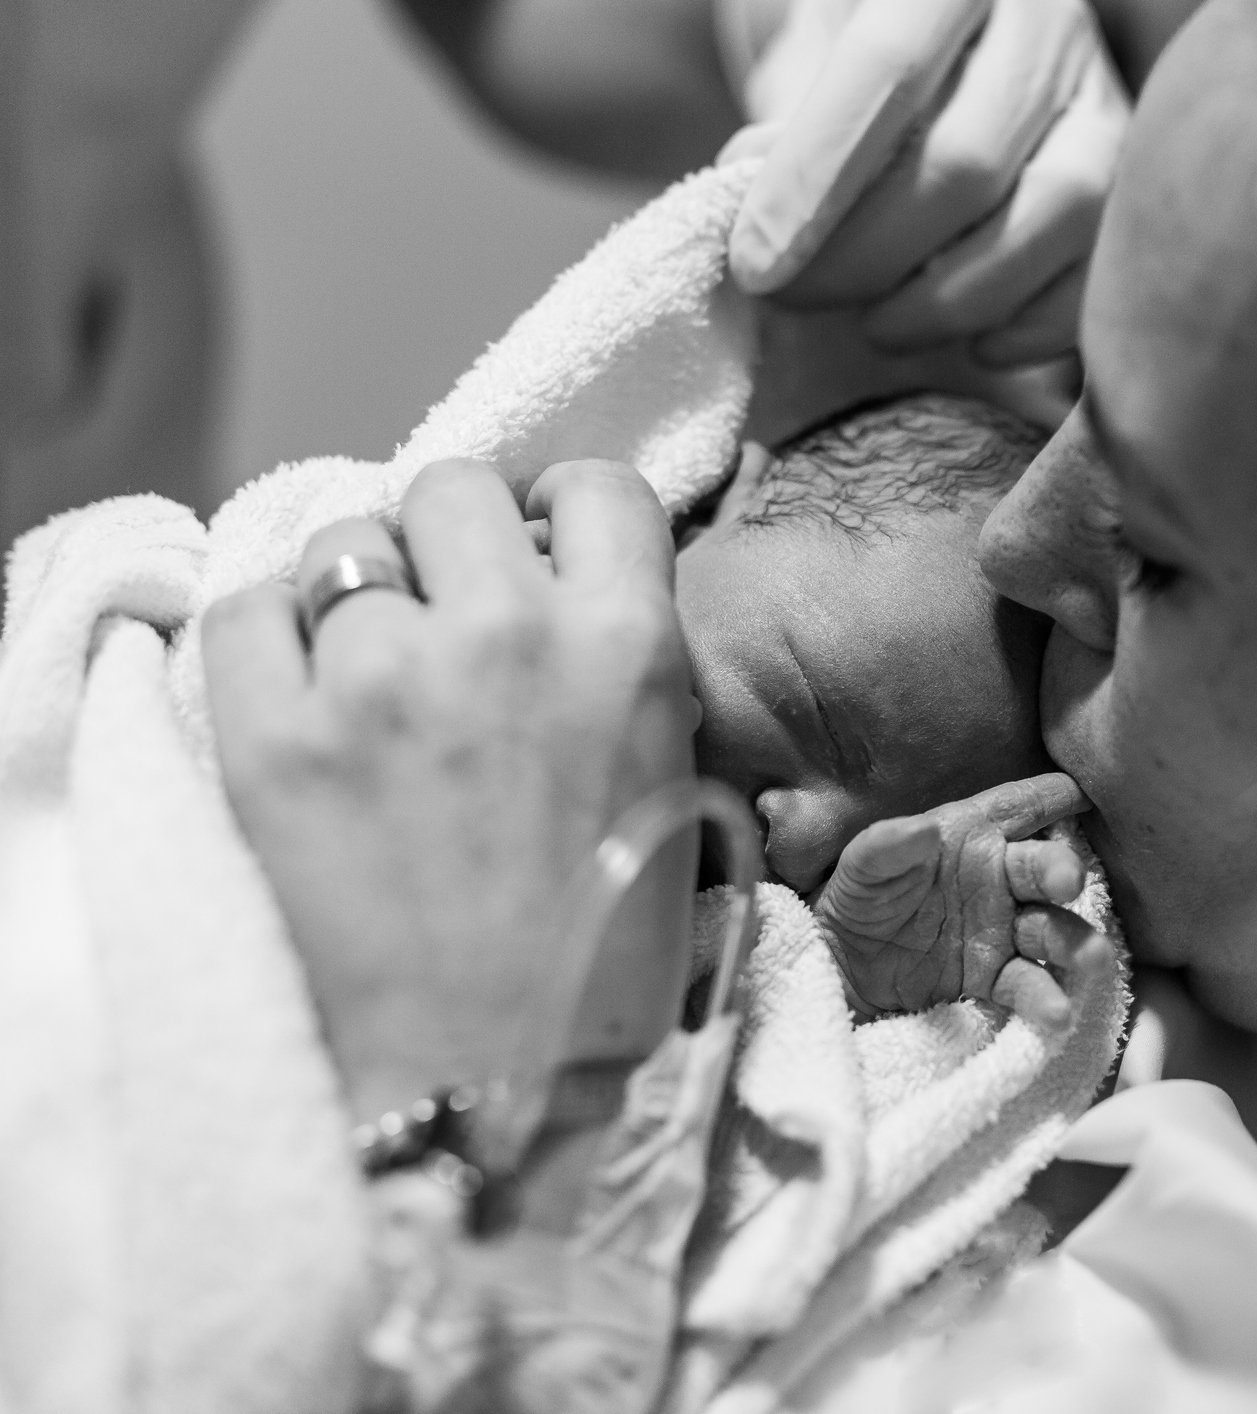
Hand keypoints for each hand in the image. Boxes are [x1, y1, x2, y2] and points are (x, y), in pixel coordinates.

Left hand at [202, 459, 700, 1123]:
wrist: (498, 1081)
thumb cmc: (602, 954)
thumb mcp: (671, 781)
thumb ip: (621, 665)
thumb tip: (553, 592)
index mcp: (628, 646)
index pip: (593, 487)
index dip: (558, 513)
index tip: (535, 551)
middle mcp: (506, 635)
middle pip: (453, 490)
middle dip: (452, 541)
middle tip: (447, 610)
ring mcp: (379, 681)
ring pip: (346, 544)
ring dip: (362, 592)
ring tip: (371, 670)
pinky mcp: (272, 738)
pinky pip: (246, 611)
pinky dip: (271, 636)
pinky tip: (303, 692)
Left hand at [727, 0, 1129, 366]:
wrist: (950, 45)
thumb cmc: (857, 48)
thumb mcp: (807, 48)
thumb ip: (786, 116)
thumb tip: (759, 206)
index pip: (888, 68)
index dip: (815, 179)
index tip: (756, 267)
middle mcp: (1048, 18)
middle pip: (966, 160)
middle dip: (867, 255)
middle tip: (795, 298)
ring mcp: (1104, 100)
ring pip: (1051, 217)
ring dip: (949, 301)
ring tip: (878, 325)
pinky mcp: (1134, 182)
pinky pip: (1101, 270)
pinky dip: (1032, 325)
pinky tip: (972, 340)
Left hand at [813, 773, 1089, 1024]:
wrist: (840, 972)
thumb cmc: (858, 900)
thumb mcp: (862, 867)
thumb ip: (888, 845)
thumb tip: (924, 829)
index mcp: (972, 836)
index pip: (1020, 807)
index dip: (1054, 796)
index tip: (1085, 793)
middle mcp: (999, 878)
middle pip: (1044, 868)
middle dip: (1062, 871)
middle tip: (1069, 881)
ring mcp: (1003, 930)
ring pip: (1051, 929)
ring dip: (1075, 941)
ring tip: (1092, 959)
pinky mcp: (995, 979)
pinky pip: (1027, 985)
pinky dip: (1045, 998)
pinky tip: (1055, 1013)